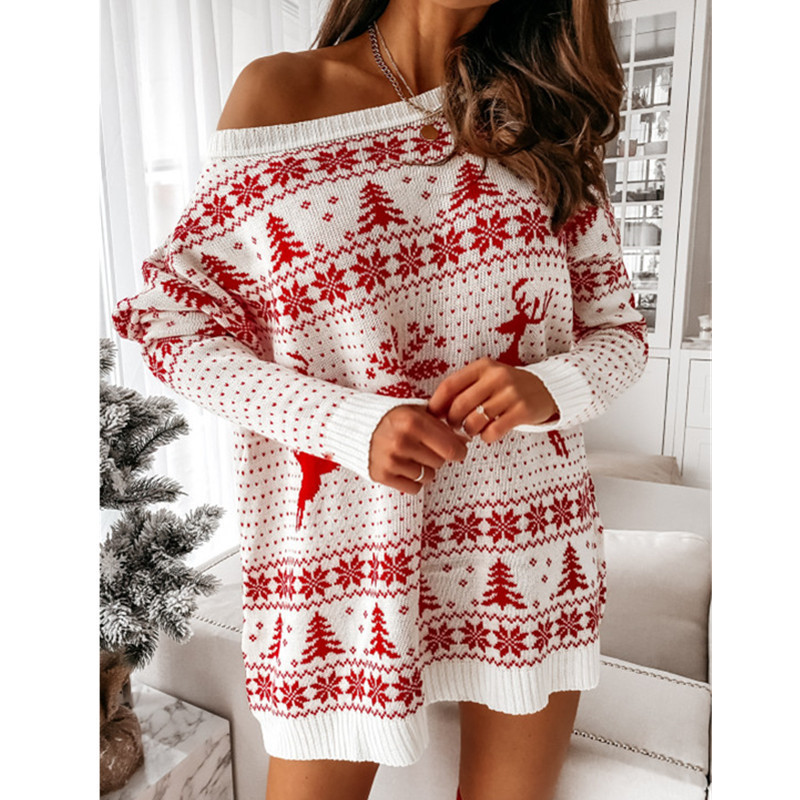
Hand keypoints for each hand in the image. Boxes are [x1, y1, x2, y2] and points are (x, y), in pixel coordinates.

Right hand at [368, 404, 470, 494]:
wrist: (354, 427)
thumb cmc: (391, 418)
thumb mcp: (415, 411)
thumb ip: (441, 423)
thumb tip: (465, 441)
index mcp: (413, 421)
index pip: (450, 448)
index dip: (459, 451)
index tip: (457, 450)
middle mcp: (402, 441)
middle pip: (440, 462)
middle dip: (438, 456)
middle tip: (425, 449)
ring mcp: (391, 460)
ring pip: (428, 476)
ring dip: (425, 469)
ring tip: (411, 456)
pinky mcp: (382, 475)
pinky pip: (415, 488)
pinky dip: (413, 481)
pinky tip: (403, 467)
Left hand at [426, 356, 559, 444]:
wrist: (546, 389)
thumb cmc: (507, 387)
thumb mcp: (486, 378)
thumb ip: (463, 388)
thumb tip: (434, 410)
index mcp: (483, 366)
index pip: (449, 385)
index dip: (436, 403)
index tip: (432, 415)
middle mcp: (496, 377)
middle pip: (459, 406)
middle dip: (451, 421)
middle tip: (454, 426)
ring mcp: (511, 393)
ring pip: (474, 421)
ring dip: (469, 431)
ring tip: (473, 429)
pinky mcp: (522, 410)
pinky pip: (492, 431)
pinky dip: (486, 437)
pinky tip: (489, 433)